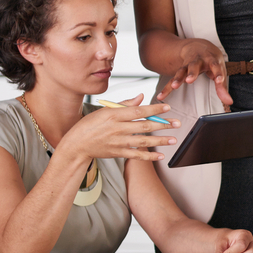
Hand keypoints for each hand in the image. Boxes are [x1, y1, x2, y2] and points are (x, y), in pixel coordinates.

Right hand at [59, 94, 181, 161]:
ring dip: (159, 141)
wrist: (76, 145)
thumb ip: (124, 104)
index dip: (154, 109)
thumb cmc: (89, 125)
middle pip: (144, 126)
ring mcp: (117, 142)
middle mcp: (116, 128)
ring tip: (173, 139)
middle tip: (177, 123)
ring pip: (142, 141)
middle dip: (162, 125)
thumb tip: (141, 97)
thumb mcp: (104, 110)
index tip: (167, 107)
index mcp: (113, 114)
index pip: (138, 111)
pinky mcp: (117, 153)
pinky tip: (161, 155)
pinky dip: (149, 156)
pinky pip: (136, 155)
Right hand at [157, 39, 231, 106]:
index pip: (216, 66)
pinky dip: (167, 88)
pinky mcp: (180, 70)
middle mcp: (199, 60)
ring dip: (178, 78)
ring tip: (174, 86)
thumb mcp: (219, 70)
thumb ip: (222, 87)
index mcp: (211, 59)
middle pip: (195, 65)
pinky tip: (161, 96)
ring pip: (182, 70)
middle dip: (192, 72)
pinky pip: (172, 79)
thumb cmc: (212, 60)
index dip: (218, 73)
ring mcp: (188, 64)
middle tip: (189, 80)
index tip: (219, 81)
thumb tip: (229, 102)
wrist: (198, 46)